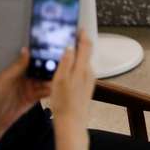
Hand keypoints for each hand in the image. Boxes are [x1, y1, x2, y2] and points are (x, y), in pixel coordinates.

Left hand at [0, 49, 50, 149]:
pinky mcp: (33, 97)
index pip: (30, 59)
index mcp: (15, 69)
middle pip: (40, 69)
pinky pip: (44, 91)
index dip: (40, 55)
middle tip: (59, 65)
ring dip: (52, 78)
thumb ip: (18, 65)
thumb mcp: (6, 78)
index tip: (50, 52)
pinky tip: (56, 87)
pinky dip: (51, 89)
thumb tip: (26, 50)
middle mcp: (23, 76)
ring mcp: (29, 87)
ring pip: (44, 80)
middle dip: (49, 67)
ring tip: (60, 75)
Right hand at [50, 31, 94, 149]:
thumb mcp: (60, 79)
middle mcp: (89, 73)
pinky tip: (66, 67)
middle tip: (69, 34)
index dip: (82, 34)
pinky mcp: (85, 87)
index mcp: (83, 68)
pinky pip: (81, 70)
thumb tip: (70, 46)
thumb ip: (66, 61)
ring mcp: (88, 80)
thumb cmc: (64, 103)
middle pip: (85, 52)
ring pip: (83, 61)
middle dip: (79, 42)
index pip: (86, 45)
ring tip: (65, 48)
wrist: (72, 123)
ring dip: (76, 53)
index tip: (77, 26)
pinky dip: (75, 63)